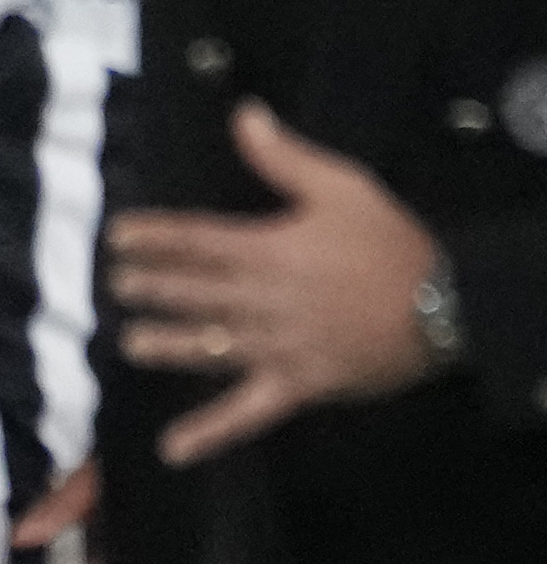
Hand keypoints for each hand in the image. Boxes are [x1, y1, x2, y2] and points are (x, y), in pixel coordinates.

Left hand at [110, 105, 445, 463]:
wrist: (448, 306)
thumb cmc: (391, 245)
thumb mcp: (344, 187)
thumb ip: (285, 158)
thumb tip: (244, 114)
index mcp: (271, 250)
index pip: (197, 240)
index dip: (154, 237)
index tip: (117, 235)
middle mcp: (265, 301)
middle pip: (196, 292)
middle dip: (153, 286)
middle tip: (116, 283)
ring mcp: (277, 348)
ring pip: (210, 347)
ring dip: (167, 346)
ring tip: (130, 342)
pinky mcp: (296, 386)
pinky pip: (247, 413)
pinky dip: (211, 432)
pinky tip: (173, 449)